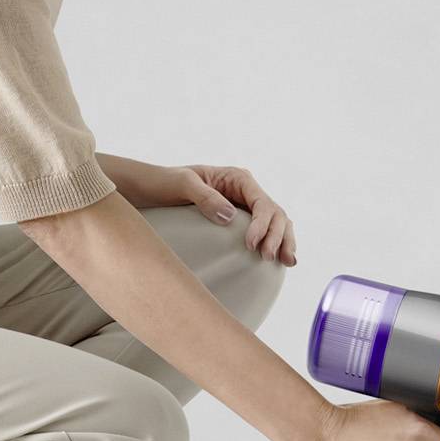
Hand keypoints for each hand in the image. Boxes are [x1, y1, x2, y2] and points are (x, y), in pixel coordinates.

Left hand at [147, 162, 295, 264]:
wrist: (151, 188)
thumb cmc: (165, 182)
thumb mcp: (182, 184)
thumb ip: (205, 197)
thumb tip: (230, 216)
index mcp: (238, 178)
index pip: (262, 202)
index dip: (262, 225)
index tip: (250, 245)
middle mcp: (246, 191)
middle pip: (275, 213)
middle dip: (278, 235)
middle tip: (267, 258)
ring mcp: (245, 206)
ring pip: (277, 222)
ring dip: (284, 241)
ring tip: (287, 262)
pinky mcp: (240, 220)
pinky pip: (266, 231)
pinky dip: (276, 242)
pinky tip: (281, 259)